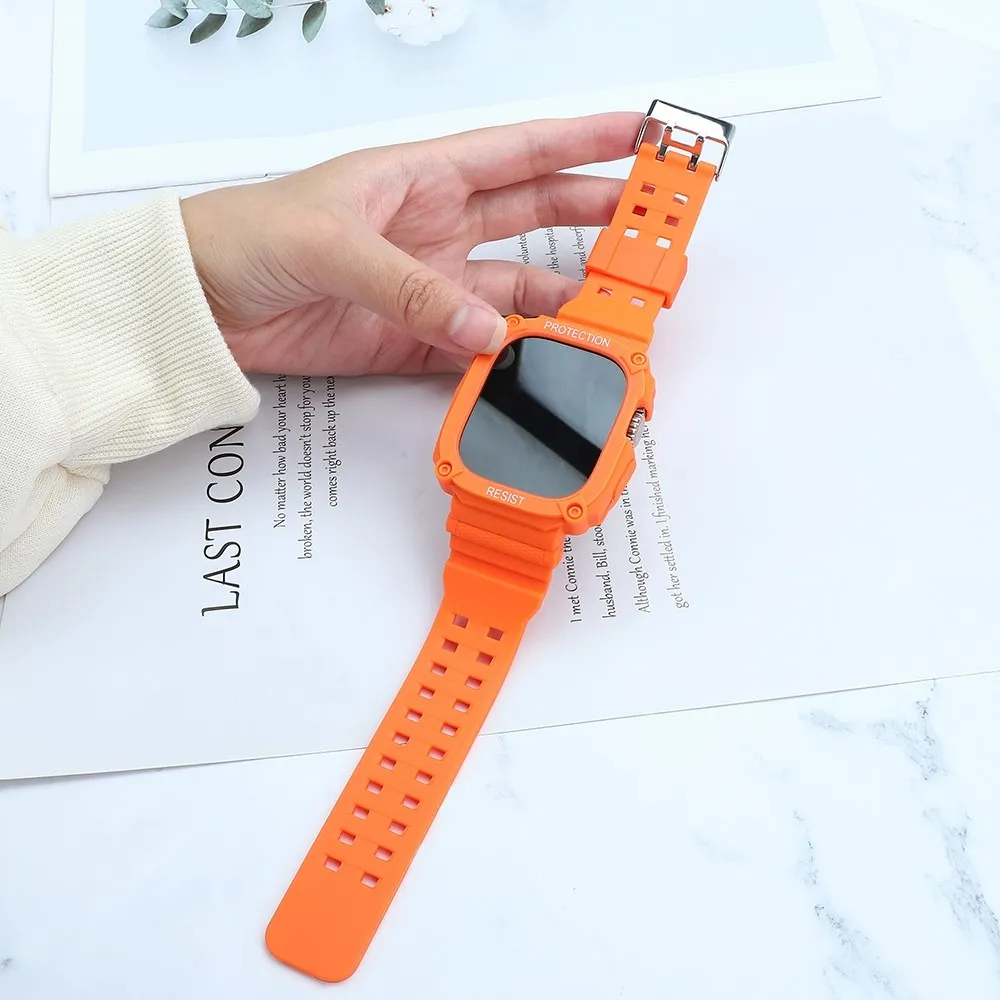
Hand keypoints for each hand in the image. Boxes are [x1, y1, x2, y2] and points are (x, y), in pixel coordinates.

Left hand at [179, 111, 642, 376]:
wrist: (199, 305)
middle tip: (647, 234)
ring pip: (516, 289)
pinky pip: (476, 346)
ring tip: (603, 316)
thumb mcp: (333, 245)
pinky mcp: (411, 339)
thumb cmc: (247, 236)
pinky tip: (537, 360)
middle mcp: (435, 228)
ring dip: (558, 302)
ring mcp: (428, 286)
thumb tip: (485, 329)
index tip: (641, 140)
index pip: (521, 152)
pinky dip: (508, 355)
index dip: (583, 142)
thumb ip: (410, 289)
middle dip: (595, 219)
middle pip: (536, 217)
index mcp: (421, 176)